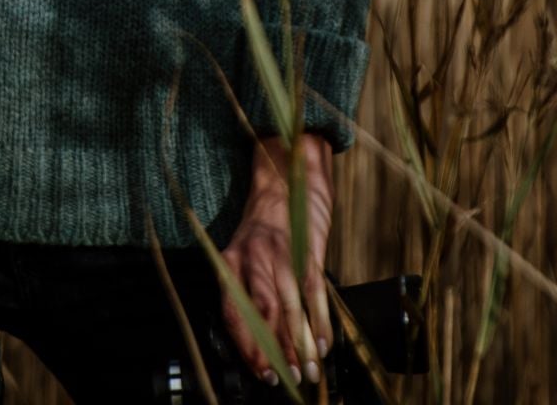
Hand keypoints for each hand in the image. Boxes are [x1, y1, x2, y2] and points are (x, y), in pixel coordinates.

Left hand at [220, 133, 333, 391]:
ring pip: (289, 309)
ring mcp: (280, 254)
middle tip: (283, 380)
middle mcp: (251, 259)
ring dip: (300, 345)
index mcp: (231, 262)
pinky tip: (325, 343)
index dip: (246, 346)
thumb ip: (249, 287)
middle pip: (262, 316)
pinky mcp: (307, 250)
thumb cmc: (268, 222)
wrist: (289, 176)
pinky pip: (313, 293)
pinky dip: (320, 322)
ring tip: (309, 371)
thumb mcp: (247, 252)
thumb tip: (262, 336)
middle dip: (274, 353)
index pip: (233, 313)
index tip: (260, 372)